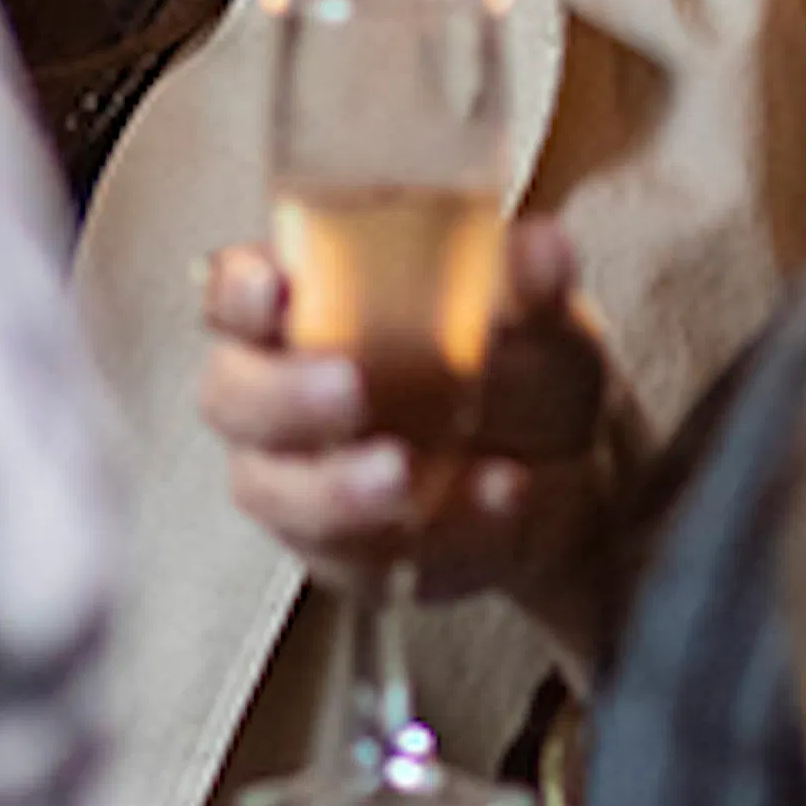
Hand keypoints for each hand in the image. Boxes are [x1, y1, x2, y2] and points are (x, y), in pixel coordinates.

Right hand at [198, 211, 619, 655]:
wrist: (576, 477)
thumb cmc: (526, 370)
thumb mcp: (542, 320)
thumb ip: (533, 287)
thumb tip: (543, 251)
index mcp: (309, 305)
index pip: (235, 291)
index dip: (239, 291)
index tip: (274, 290)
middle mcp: (284, 392)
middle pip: (230, 395)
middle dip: (280, 395)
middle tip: (350, 388)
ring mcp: (303, 480)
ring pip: (274, 491)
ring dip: (334, 486)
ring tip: (404, 474)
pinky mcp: (346, 554)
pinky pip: (361, 554)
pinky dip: (435, 529)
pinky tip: (497, 495)